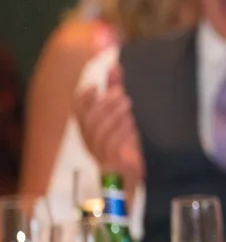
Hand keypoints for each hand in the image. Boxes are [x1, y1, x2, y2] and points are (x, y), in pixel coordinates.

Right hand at [73, 65, 144, 194]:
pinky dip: (122, 131)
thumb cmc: (122, 141)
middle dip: (104, 103)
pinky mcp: (112, 160)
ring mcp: (99, 150)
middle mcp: (89, 138)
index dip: (84, 97)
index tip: (95, 86)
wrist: (127, 175)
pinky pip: (113, 143)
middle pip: (89, 118)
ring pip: (100, 130)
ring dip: (114, 114)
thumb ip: (115, 90)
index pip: (78, 109)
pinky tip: (131, 125)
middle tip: (121, 93)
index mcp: (88, 126)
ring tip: (127, 105)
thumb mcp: (120, 114)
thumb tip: (115, 66)